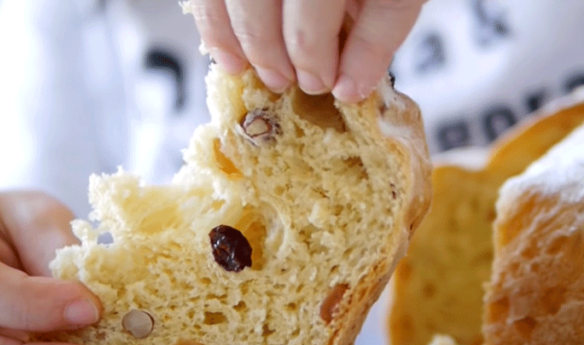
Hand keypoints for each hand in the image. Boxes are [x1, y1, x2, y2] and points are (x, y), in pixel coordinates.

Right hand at [189, 0, 426, 101]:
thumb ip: (378, 34)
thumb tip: (348, 90)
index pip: (311, 20)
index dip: (314, 62)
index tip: (322, 83)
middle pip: (260, 8)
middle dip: (272, 56)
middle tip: (286, 81)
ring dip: (239, 43)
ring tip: (256, 70)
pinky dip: (213, 24)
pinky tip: (228, 54)